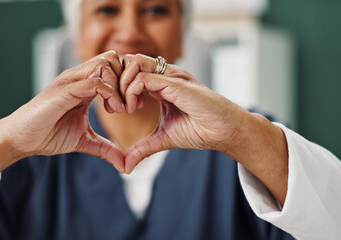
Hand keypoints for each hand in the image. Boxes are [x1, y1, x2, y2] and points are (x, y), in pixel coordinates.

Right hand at [2, 51, 125, 171]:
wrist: (21, 139)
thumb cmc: (48, 135)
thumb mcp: (85, 141)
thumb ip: (107, 149)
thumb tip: (125, 165)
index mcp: (84, 85)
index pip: (114, 66)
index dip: (128, 83)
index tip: (132, 106)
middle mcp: (78, 78)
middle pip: (113, 58)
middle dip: (126, 80)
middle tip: (128, 106)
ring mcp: (71, 82)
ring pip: (105, 64)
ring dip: (119, 86)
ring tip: (119, 109)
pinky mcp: (64, 90)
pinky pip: (94, 81)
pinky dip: (110, 94)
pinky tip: (111, 111)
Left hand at [120, 54, 247, 172]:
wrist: (225, 131)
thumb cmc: (200, 131)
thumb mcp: (162, 139)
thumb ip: (142, 148)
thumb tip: (126, 166)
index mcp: (160, 83)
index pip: (130, 72)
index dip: (118, 88)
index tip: (117, 110)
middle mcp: (164, 74)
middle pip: (128, 63)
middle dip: (115, 83)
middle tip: (117, 108)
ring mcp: (169, 76)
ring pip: (132, 64)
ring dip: (122, 86)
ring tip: (127, 108)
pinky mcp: (174, 82)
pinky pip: (143, 78)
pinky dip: (131, 92)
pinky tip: (134, 109)